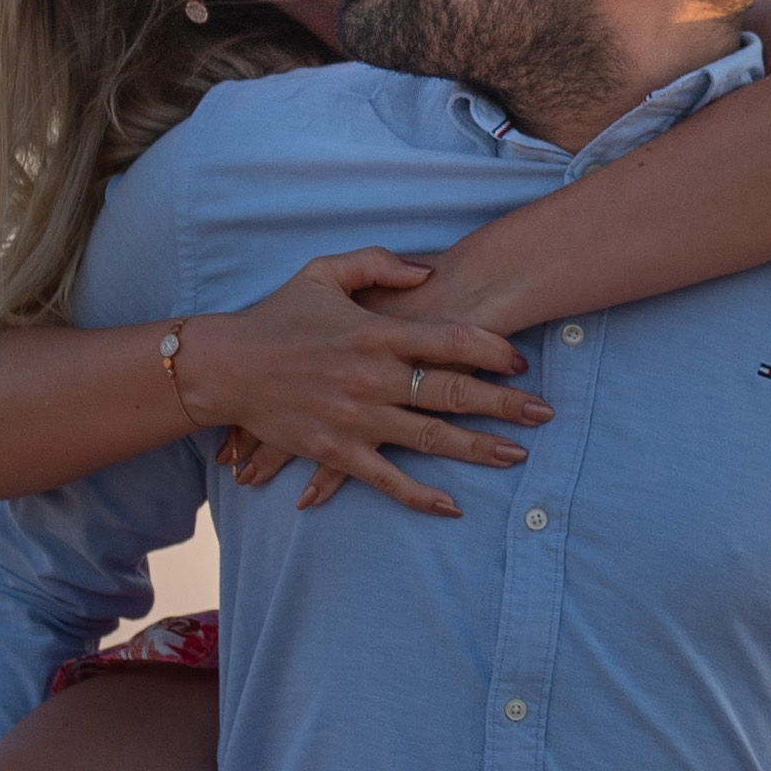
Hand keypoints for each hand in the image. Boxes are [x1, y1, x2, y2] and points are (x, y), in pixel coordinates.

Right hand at [178, 250, 546, 517]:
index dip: (493, 350)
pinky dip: (421, 496)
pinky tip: (453, 505)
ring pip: (430, 438)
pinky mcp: (336, 452)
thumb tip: (427, 272)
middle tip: (545, 413)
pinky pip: (387, 480)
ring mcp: (356, 418)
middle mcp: (373, 377)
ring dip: (478, 448)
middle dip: (505, 404)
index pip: (451, 340)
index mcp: (375, 332)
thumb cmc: (276, 315)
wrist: (226, 367)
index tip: (520, 361)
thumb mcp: (323, 271)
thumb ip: (377, 264)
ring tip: (517, 455)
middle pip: (453, 392)